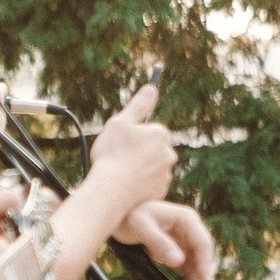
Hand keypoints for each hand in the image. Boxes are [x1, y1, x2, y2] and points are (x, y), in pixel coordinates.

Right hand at [89, 84, 176, 210]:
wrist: (111, 190)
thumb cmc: (112, 154)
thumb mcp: (119, 123)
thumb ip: (138, 106)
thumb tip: (151, 89)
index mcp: (159, 133)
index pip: (150, 131)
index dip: (133, 137)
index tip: (121, 144)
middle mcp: (168, 153)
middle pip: (153, 150)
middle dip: (140, 153)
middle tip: (119, 159)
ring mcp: (165, 173)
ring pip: (152, 167)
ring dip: (140, 169)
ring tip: (121, 174)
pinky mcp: (160, 190)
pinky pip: (151, 184)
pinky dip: (141, 184)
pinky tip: (127, 185)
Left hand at [111, 200, 213, 279]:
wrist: (119, 215)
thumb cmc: (129, 215)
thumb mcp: (141, 227)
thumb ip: (159, 243)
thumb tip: (178, 261)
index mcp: (186, 220)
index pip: (202, 244)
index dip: (206, 264)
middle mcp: (189, 230)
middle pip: (201, 258)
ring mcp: (183, 242)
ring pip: (194, 266)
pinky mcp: (175, 251)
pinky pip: (185, 269)